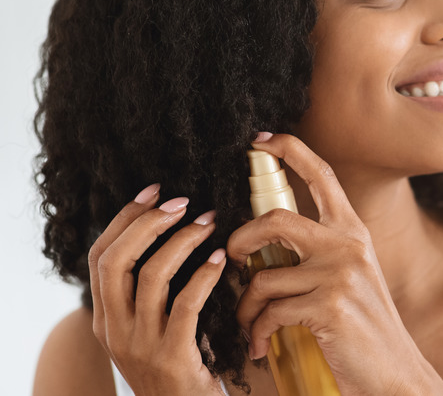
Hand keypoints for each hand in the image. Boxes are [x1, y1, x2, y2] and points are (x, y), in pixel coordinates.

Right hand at [88, 185, 226, 395]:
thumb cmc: (179, 370)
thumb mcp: (151, 332)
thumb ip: (149, 297)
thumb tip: (169, 239)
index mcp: (106, 320)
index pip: (101, 257)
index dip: (124, 219)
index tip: (153, 191)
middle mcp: (114, 330)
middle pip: (116, 260)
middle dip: (148, 222)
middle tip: (182, 203)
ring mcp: (140, 345)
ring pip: (151, 276)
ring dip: (183, 241)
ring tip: (210, 223)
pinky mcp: (172, 356)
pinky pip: (186, 304)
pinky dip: (204, 275)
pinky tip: (221, 259)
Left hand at [227, 133, 442, 394]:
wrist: (394, 374)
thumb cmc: (363, 330)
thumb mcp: (351, 279)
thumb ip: (319, 255)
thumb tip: (263, 247)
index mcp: (353, 232)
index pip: (322, 175)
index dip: (290, 150)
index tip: (260, 139)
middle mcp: (349, 245)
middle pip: (275, 220)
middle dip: (240, 240)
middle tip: (232, 259)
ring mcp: (340, 275)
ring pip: (263, 278)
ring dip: (245, 307)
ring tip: (249, 324)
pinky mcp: (328, 307)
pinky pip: (270, 312)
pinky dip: (256, 332)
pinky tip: (260, 345)